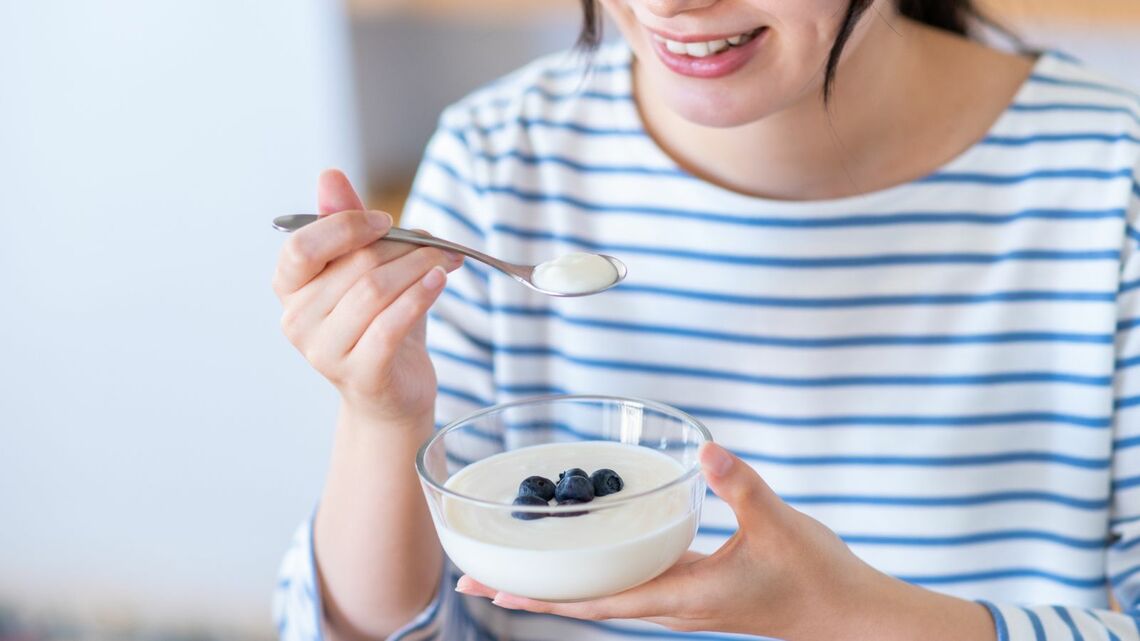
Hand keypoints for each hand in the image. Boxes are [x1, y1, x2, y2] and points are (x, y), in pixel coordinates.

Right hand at [272, 169, 462, 421]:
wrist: (392, 395)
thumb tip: (330, 176)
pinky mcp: (360, 374)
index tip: (387, 221)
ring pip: (375, 291)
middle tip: (440, 244)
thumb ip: (345, 224)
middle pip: (355, 265)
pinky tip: (441, 281)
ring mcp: (325, 352)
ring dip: (420, 268)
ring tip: (447, 261)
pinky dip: (420, 297)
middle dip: (405, 247)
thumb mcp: (362, 270)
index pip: (301, 246)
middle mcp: (297, 321)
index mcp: (290, 288)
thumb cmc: (377, 325)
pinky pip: (391, 325)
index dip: (347, 226)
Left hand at [456, 443, 995, 640]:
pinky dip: (598, 577)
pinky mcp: (696, 595)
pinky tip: (590, 560)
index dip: (542, 593)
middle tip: (476, 576)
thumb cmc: (816, 576)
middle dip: (532, 590)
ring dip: (561, 585)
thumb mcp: (779, 525)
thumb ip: (742, 487)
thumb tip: (707, 451)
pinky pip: (632, 588)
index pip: (597, 599)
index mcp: (684, 597)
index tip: (492, 588)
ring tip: (517, 571)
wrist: (849, 614)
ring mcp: (683, 604)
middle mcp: (674, 607)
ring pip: (607, 598)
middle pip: (587, 602)